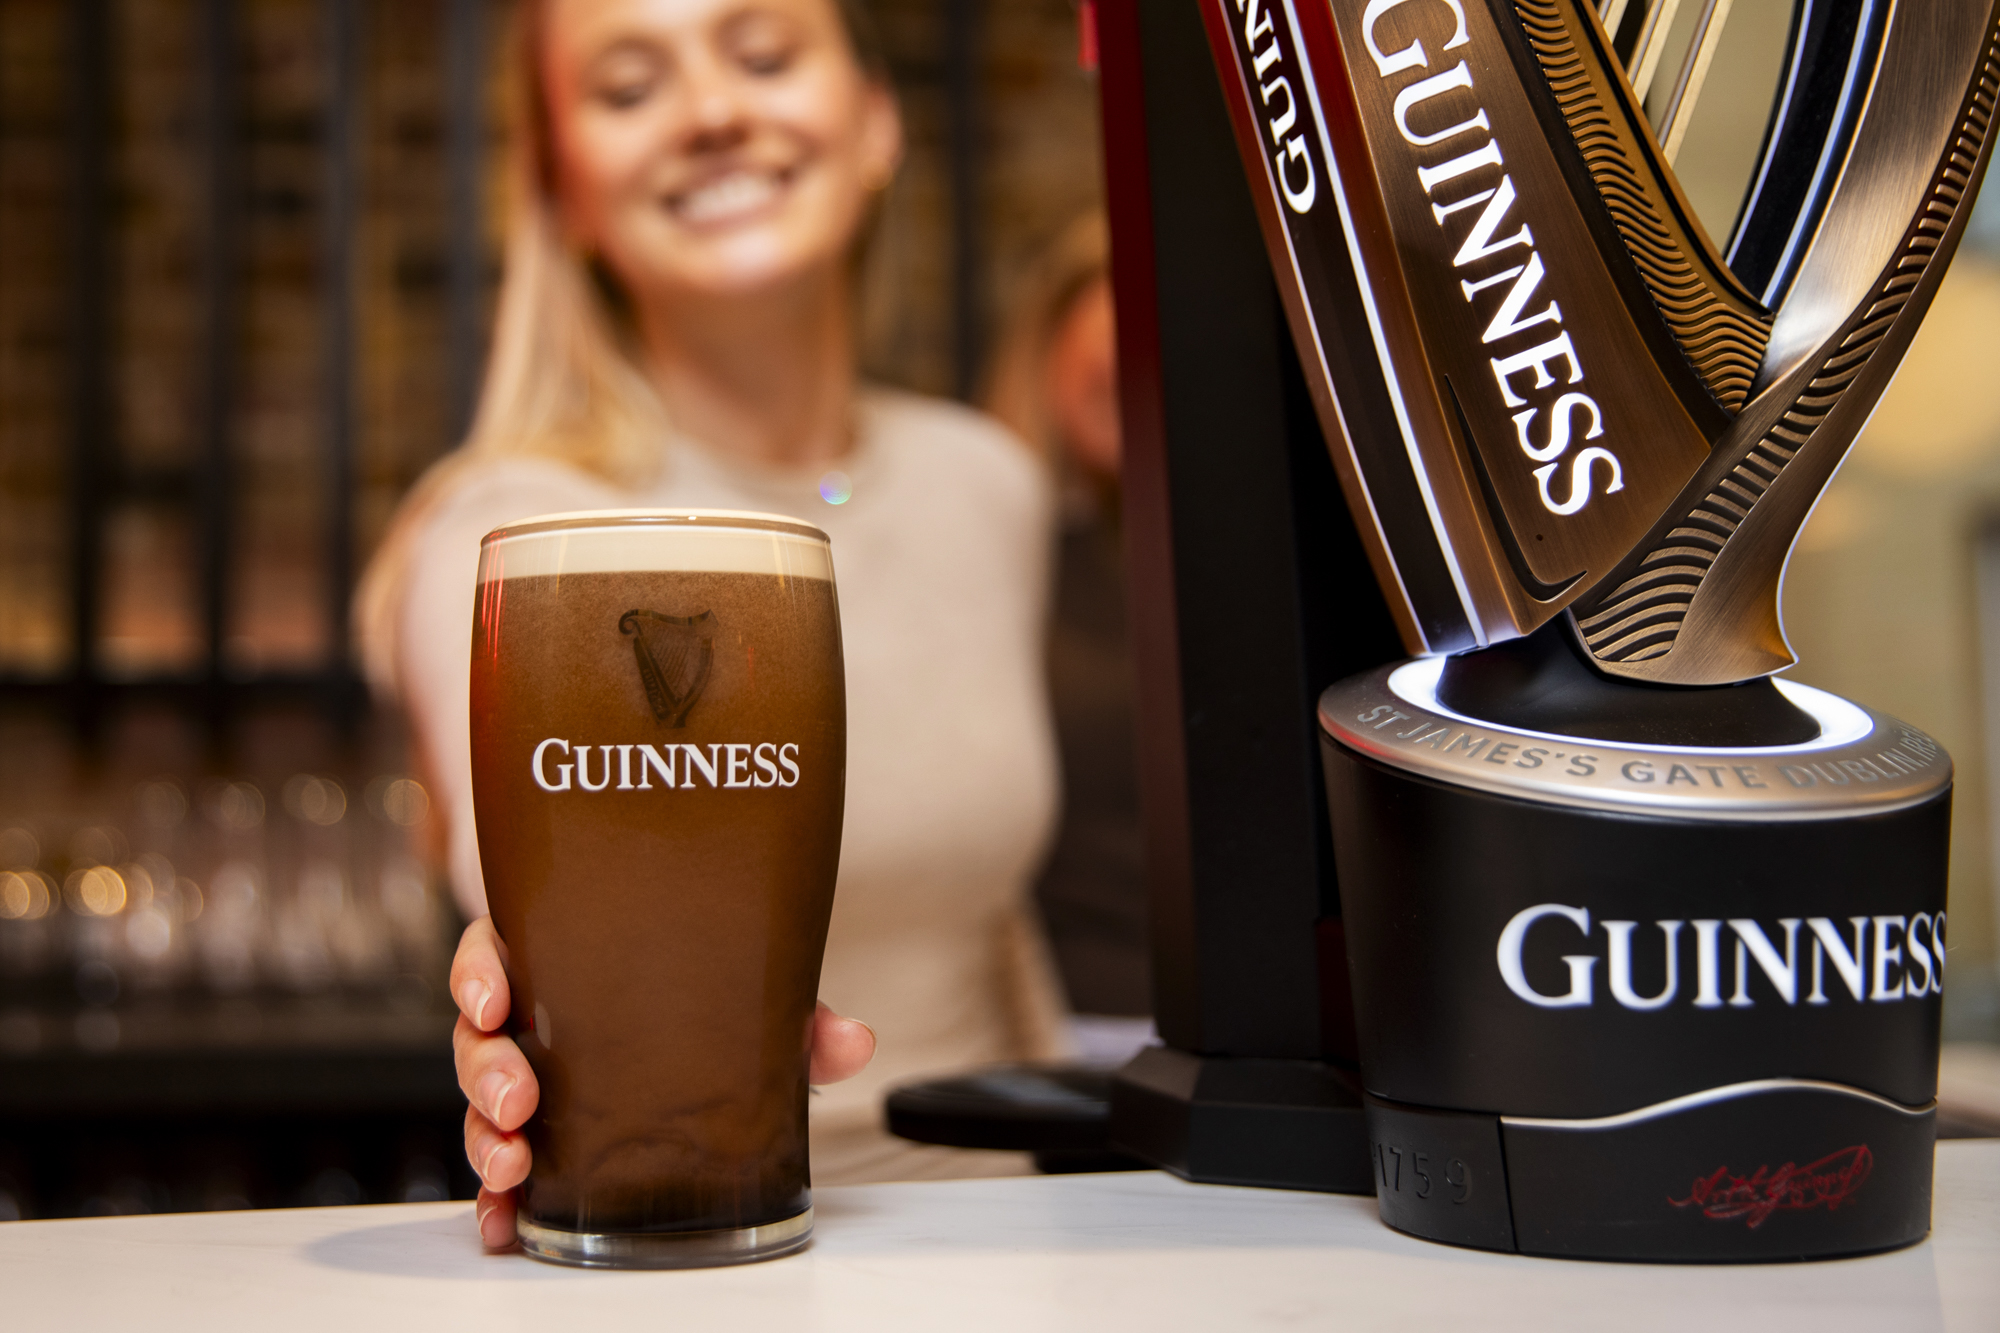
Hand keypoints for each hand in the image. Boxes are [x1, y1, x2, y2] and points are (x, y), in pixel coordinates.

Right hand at [451, 915, 876, 1249]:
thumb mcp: (742, 995)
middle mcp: (531, 1021)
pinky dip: (496, 1199)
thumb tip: (852, 1040)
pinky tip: (508, 1220)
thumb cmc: (699, 998)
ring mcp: (526, 1081)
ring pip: (479, 1107)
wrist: (705, 1031)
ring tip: (513, 1164)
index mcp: (560, 963)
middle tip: (519, 1102)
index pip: (495, 955)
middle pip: (477, 1040)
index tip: (493, 1001)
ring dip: (485, 1139)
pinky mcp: (534, 1140)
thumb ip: (794, 1016)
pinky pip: (498, 1170)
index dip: (480, 976)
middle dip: (488, 1074)